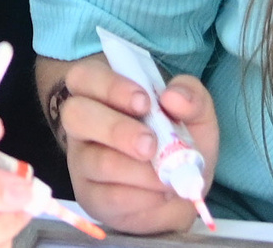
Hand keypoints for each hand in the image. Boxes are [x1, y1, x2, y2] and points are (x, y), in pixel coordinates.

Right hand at [58, 55, 220, 236]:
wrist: (182, 192)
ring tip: (168, 175)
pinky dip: (143, 196)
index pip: (85, 76)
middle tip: (150, 145)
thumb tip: (173, 97)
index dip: (110, 86)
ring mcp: (81, 160)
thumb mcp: (196, 115)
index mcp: (102, 91)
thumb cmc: (179, 142)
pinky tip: (160, 192)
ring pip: (97, 161)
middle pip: (76, 114)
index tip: (145, 102)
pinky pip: (108, 196)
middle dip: (117, 129)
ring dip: (140, 171)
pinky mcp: (89, 195)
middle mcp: (83, 122)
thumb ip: (192, 97)